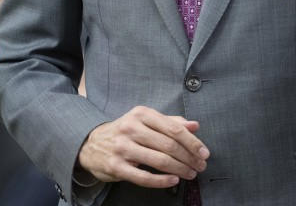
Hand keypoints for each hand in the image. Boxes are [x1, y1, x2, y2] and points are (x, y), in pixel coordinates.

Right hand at [77, 106, 208, 187]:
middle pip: (168, 145)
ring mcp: (122, 148)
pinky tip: (174, 181)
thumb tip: (195, 125)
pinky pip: (144, 177)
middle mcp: (131, 128)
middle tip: (201, 165)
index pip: (173, 128)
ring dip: (180, 169)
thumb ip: (170, 122)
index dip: (192, 141)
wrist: (91, 144)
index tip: (204, 152)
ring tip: (191, 173)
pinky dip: (162, 181)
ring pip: (159, 160)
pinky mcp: (116, 166)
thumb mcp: (145, 121)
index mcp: (141, 114)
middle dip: (189, 157)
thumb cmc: (125, 132)